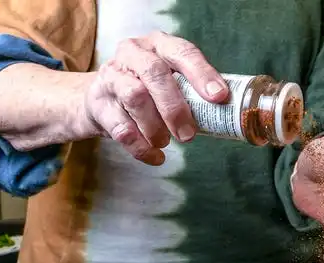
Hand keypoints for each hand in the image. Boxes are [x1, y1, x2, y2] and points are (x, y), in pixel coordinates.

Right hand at [83, 31, 228, 164]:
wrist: (98, 97)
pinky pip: (121, 128)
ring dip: (155, 127)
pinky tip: (155, 156)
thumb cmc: (146, 89)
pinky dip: (141, 147)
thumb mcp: (169, 81)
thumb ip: (192, 91)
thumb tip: (226, 112)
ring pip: (135, 97)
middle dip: (175, 108)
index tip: (219, 97)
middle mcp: (133, 54)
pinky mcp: (98, 104)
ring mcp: (112, 77)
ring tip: (165, 142)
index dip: (202, 74)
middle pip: (154, 74)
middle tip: (188, 135)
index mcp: (158, 45)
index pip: (182, 53)